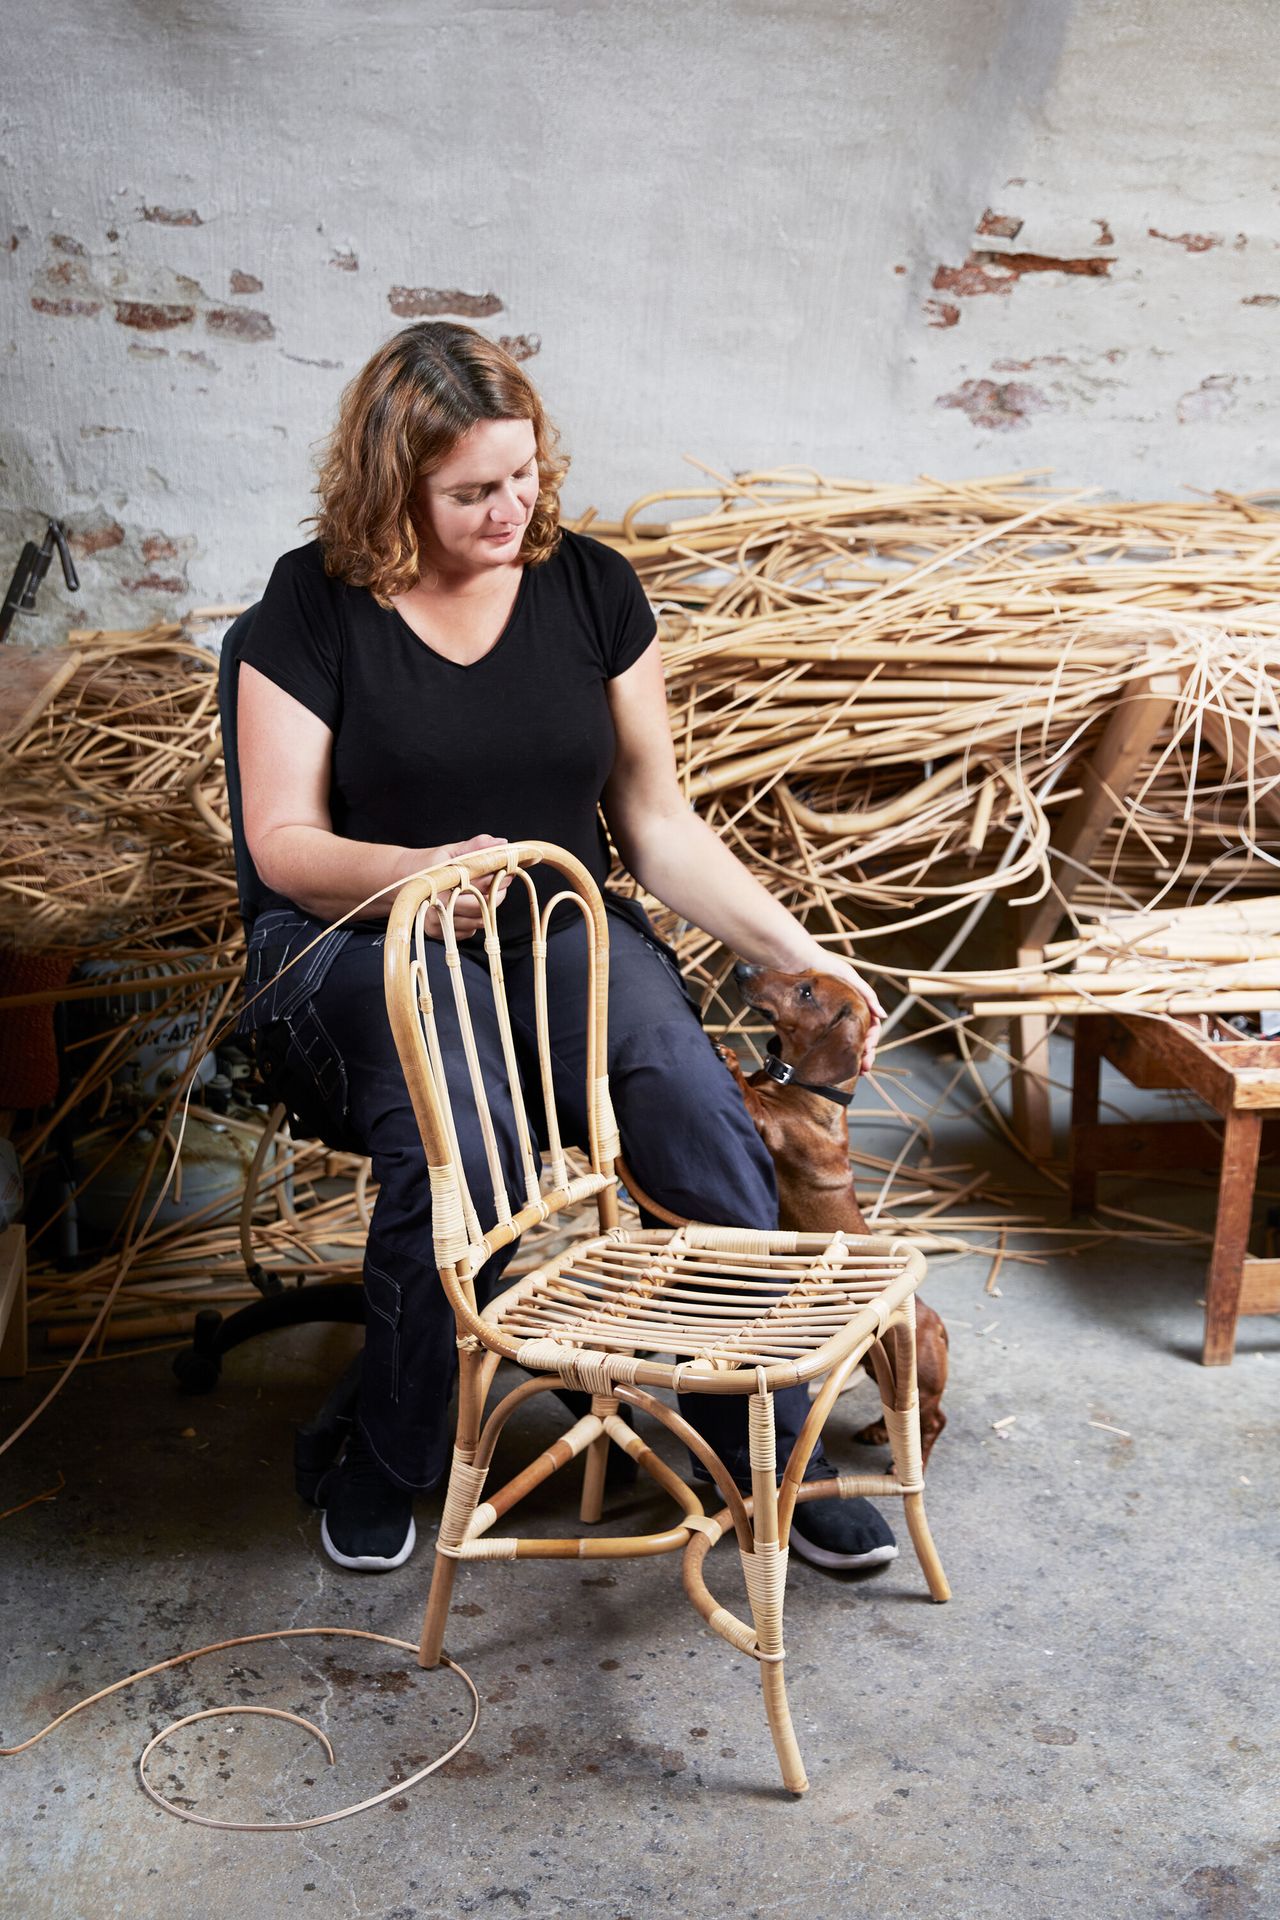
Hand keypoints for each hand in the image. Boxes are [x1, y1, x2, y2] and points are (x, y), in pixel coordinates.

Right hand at [422, 833, 510, 940]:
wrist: (405, 882)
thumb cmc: (431, 865)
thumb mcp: (452, 851)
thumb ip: (476, 846)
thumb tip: (502, 843)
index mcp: (442, 883)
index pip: (480, 884)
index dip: (498, 877)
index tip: (508, 870)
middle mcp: (437, 906)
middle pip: (482, 906)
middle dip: (497, 894)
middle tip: (503, 881)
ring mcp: (437, 922)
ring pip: (478, 921)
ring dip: (488, 907)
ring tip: (487, 892)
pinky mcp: (438, 933)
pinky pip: (469, 931)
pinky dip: (475, 919)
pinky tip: (470, 904)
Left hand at [805, 953, 885, 1073]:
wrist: (796, 962)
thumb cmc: (825, 966)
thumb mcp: (849, 977)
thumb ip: (867, 995)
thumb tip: (883, 1016)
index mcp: (858, 1004)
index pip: (872, 1027)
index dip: (872, 1041)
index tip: (868, 1051)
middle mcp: (847, 1014)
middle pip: (861, 1039)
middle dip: (866, 1055)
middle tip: (864, 1069)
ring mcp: (832, 1020)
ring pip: (847, 1044)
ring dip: (853, 1058)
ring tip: (854, 1072)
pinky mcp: (817, 1024)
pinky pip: (829, 1043)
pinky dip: (835, 1055)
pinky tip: (835, 1064)